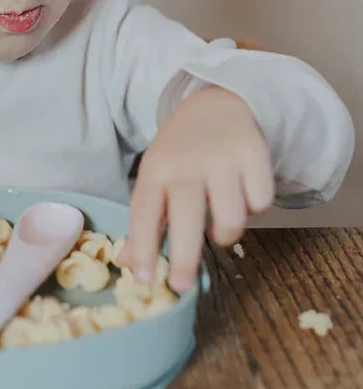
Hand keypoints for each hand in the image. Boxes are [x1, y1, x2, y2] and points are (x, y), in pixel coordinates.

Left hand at [118, 86, 273, 293]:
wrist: (216, 103)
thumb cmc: (180, 151)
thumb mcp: (155, 176)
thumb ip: (144, 219)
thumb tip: (128, 264)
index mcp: (156, 169)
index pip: (144, 212)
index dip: (143, 247)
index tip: (143, 280)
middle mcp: (187, 164)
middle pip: (187, 219)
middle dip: (184, 257)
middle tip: (182, 285)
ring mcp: (223, 159)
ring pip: (230, 219)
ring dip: (226, 232)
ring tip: (219, 221)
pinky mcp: (255, 155)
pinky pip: (260, 203)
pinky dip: (255, 207)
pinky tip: (242, 193)